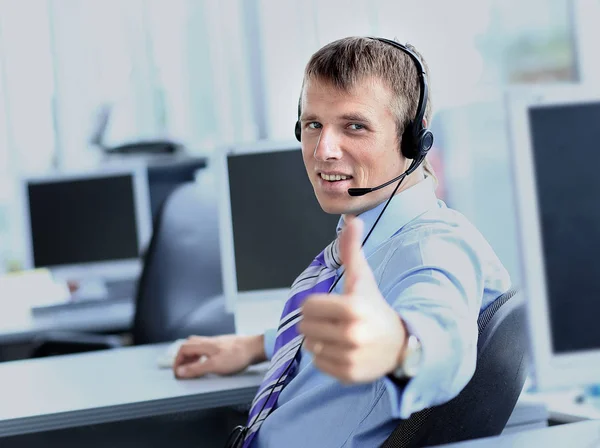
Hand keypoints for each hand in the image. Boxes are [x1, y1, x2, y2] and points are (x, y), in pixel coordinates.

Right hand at [173, 334, 265, 378]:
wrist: (256, 348)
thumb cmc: (237, 356)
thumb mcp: (214, 365)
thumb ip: (196, 369)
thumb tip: (179, 371)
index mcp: (204, 344)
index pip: (183, 349)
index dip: (177, 361)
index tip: (177, 372)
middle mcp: (209, 341)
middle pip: (189, 345)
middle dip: (183, 358)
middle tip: (183, 370)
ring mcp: (217, 342)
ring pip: (199, 346)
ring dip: (192, 356)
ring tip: (193, 368)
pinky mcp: (225, 345)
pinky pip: (208, 348)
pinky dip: (202, 356)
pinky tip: (208, 363)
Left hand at [299, 215, 406, 383]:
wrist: (401, 344)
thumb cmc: (375, 306)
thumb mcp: (363, 278)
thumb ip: (352, 250)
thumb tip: (352, 219)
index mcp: (352, 308)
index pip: (307, 306)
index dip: (316, 304)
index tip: (332, 305)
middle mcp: (352, 334)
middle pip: (305, 327)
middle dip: (316, 322)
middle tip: (336, 321)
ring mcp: (350, 357)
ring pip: (310, 345)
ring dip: (320, 339)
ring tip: (340, 335)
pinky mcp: (348, 374)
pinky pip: (318, 363)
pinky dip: (326, 356)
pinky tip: (343, 349)